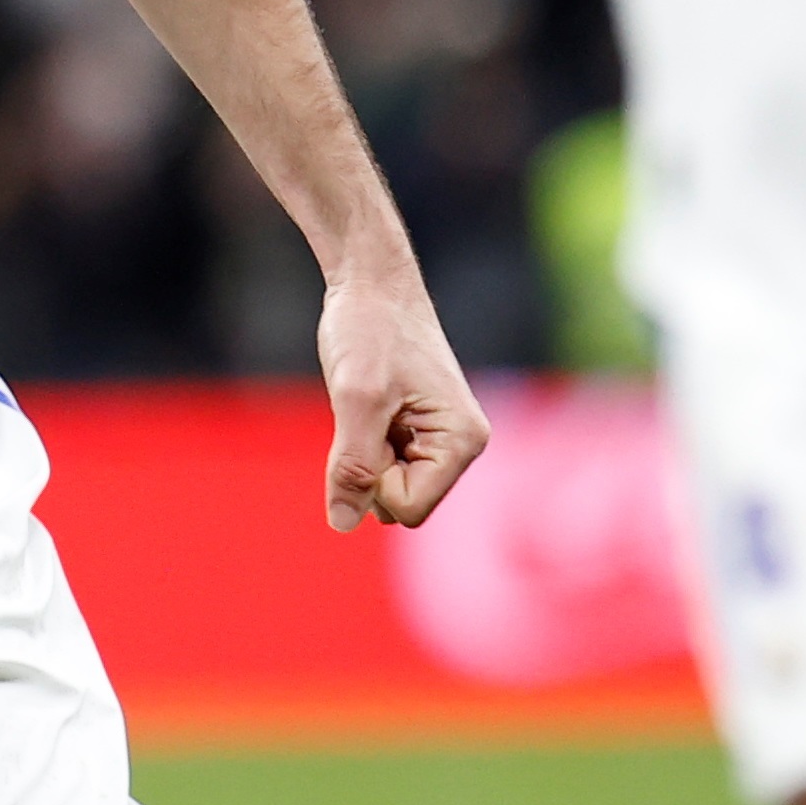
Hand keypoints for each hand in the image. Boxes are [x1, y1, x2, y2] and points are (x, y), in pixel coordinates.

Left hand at [316, 264, 488, 532]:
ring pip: (389, 487)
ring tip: (368, 404)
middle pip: (401, 503)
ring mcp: (441, 439)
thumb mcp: (355, 397)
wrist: (370, 280)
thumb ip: (353, 464)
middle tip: (366, 410)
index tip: (367, 425)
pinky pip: (384, 465)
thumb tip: (343, 524)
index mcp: (462, 440)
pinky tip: (370, 403)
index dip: (372, 480)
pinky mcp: (420, 430)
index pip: (408, 508)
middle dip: (370, 468)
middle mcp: (461, 445)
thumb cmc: (369, 328)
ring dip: (365, 454)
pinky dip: (365, 442)